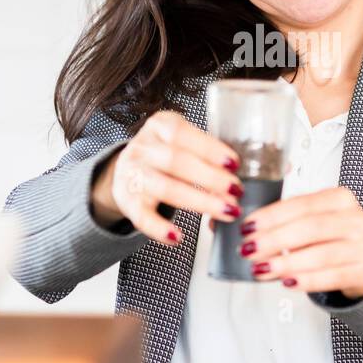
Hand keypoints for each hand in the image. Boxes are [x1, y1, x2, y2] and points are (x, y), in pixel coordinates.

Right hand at [90, 110, 244, 244]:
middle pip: (175, 161)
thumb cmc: (166, 154)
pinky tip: (178, 237)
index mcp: (159, 126)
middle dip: (210, 177)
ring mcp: (132, 175)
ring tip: (226, 211)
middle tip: (236, 191)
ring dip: (199, 201)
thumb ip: (206, 154)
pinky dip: (159, 229)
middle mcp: (142, 148)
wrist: (128, 169)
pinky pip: (142, 217)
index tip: (233, 164)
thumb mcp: (182, 141)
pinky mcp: (127, 201)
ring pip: (165, 188)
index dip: (209, 149)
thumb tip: (236, 178)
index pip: (181, 134)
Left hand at [234, 185, 362, 298]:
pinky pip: (332, 276)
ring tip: (263, 268)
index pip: (302, 204)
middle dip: (274, 239)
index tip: (249, 226)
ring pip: (320, 254)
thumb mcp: (320, 220)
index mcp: (341, 199)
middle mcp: (355, 219)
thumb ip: (289, 221)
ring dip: (286, 262)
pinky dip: (307, 280)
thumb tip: (249, 231)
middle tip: (250, 249)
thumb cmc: (338, 238)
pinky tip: (288, 281)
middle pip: (310, 228)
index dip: (272, 216)